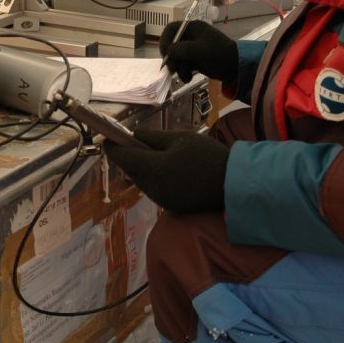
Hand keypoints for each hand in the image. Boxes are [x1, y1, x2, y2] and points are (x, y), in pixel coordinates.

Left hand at [104, 128, 228, 212]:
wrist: (235, 185)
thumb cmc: (208, 156)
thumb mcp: (180, 138)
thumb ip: (152, 137)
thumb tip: (133, 136)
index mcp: (153, 169)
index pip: (121, 157)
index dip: (112, 145)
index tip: (108, 136)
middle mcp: (151, 188)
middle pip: (130, 169)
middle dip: (130, 155)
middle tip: (136, 141)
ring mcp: (160, 199)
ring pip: (141, 179)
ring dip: (143, 167)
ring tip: (159, 153)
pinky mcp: (169, 206)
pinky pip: (154, 188)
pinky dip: (155, 177)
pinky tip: (169, 168)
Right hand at [160, 20, 237, 83]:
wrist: (235, 67)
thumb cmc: (219, 54)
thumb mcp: (199, 50)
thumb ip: (181, 49)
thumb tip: (169, 52)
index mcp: (192, 28)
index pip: (171, 29)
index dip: (165, 40)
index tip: (165, 53)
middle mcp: (190, 36)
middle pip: (171, 45)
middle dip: (172, 59)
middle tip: (173, 69)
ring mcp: (192, 49)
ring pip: (176, 57)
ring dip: (178, 68)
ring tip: (185, 76)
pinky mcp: (194, 60)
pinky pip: (182, 65)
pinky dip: (183, 72)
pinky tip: (188, 77)